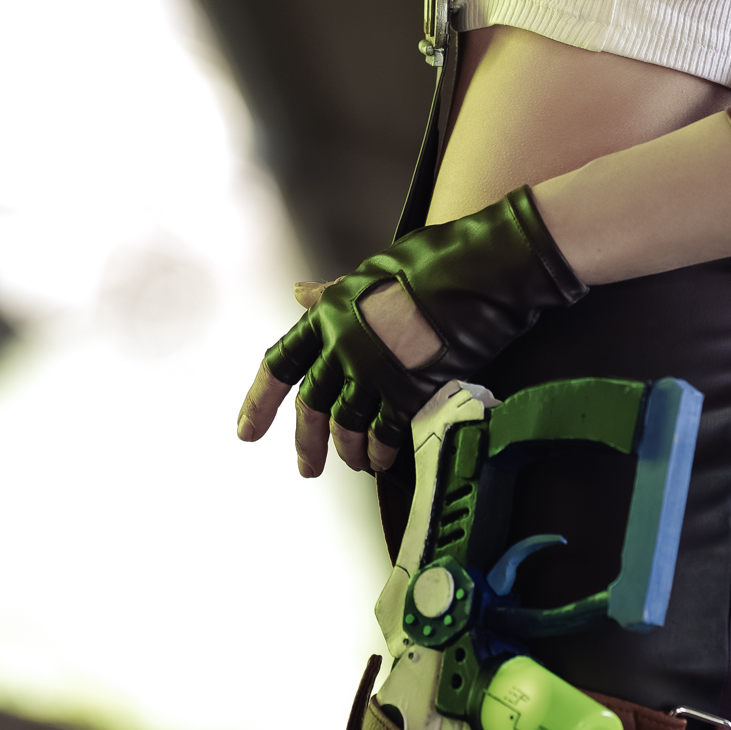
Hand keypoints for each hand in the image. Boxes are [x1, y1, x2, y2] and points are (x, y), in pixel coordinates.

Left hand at [234, 190, 586, 477]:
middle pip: (312, 406)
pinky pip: (386, 433)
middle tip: (306, 469)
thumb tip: (301, 294)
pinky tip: (385, 461)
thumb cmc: (435, 259)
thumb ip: (335, 293)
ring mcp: (376, 371)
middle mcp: (344, 345)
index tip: (247, 431)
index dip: (259, 401)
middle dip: (306, 442)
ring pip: (347, 425)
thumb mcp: (373, 270)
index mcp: (330, 313)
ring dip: (349, 450)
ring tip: (356, 463)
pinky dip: (382, 451)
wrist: (484, 269)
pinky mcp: (411, 390)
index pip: (281, 363)